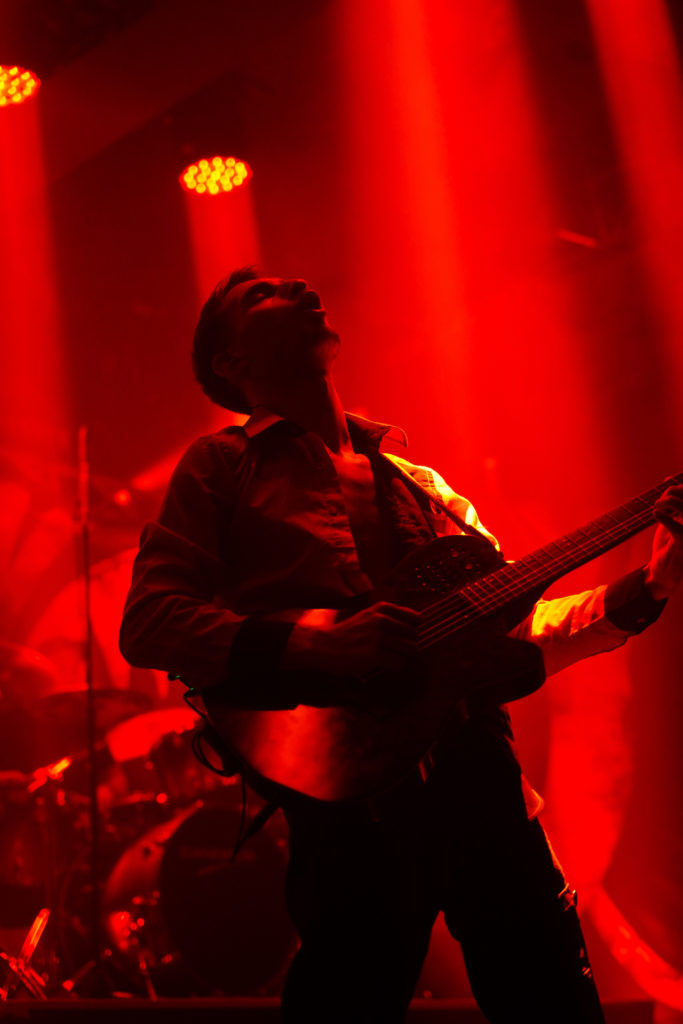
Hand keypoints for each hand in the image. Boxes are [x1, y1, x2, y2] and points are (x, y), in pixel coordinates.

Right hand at [283, 601, 418, 676]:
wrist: (326, 645)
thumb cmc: (350, 633)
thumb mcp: (369, 616)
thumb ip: (391, 617)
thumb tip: (418, 623)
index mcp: (383, 608)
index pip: (416, 618)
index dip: (412, 629)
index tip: (404, 636)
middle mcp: (383, 620)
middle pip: (415, 635)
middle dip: (407, 644)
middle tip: (393, 649)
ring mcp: (379, 637)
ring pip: (411, 649)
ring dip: (403, 655)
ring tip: (389, 656)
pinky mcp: (376, 654)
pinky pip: (400, 663)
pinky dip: (395, 666)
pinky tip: (383, 664)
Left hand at [644, 484, 682, 598]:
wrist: (663, 572)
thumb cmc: (670, 545)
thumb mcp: (674, 520)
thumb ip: (674, 502)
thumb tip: (668, 480)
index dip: (681, 486)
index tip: (666, 482)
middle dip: (674, 492)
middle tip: (659, 499)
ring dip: (668, 501)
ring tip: (657, 505)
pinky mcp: (682, 545)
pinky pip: (677, 528)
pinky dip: (664, 517)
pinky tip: (655, 514)